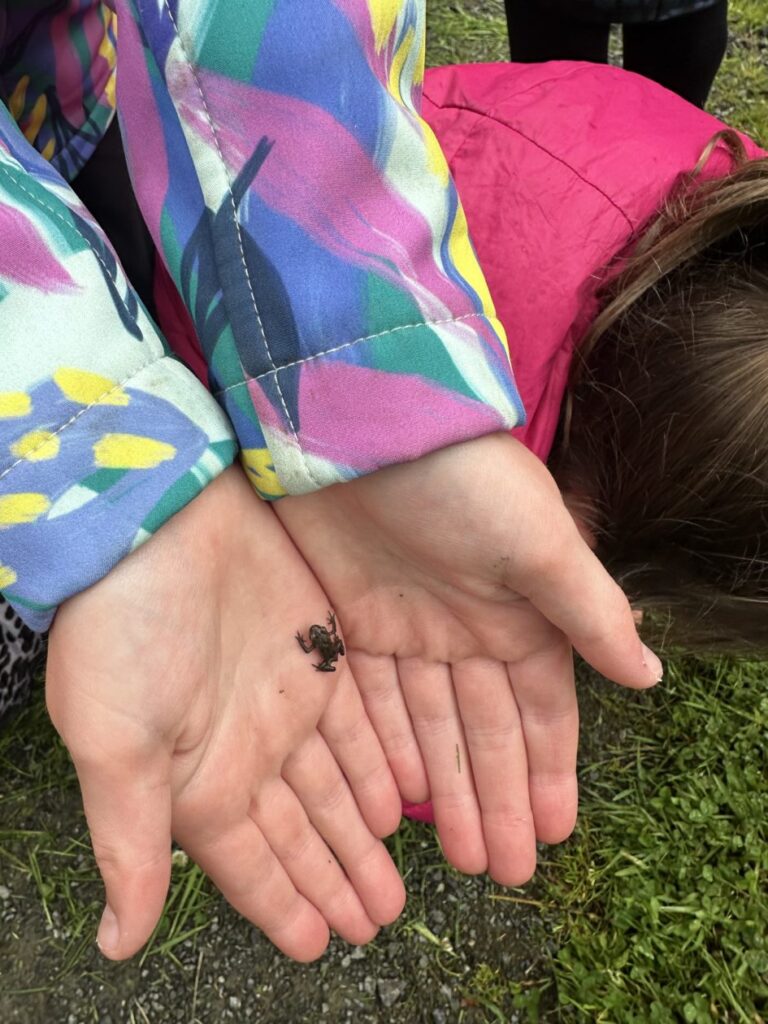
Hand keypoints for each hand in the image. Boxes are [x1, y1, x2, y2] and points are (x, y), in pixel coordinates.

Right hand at [46, 467, 404, 961]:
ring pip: (339, 785)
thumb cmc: (122, 631)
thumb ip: (130, 844)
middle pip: (304, 831)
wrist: (158, 522)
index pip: (251, 865)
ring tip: (397, 878)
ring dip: (366, 832)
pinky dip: (381, 762)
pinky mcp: (318, 652)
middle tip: (381, 922)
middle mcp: (245, 747)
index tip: (322, 946)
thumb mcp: (117, 746)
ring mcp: (285, 700)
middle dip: (339, 878)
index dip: (286, 906)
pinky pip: (362, 723)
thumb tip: (121, 944)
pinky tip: (404, 795)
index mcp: (196, 780)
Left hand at [275, 434, 662, 884]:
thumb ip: (589, 613)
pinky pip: (372, 705)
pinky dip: (386, 752)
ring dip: (446, 790)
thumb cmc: (465, 479)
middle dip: (498, 800)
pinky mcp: (352, 624)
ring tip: (459, 857)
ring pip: (429, 730)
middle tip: (503, 873)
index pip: (541, 713)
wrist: (366, 422)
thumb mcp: (541, 544)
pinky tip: (395, 803)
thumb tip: (648, 675)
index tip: (554, 836)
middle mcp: (468, 632)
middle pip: (485, 735)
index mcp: (521, 616)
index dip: (549, 774)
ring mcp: (408, 631)